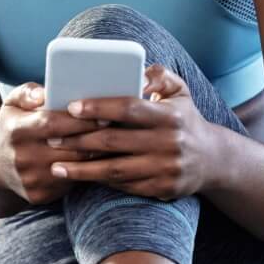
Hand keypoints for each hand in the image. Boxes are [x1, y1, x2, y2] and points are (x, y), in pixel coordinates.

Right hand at [0, 82, 107, 205]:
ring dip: (96, 157)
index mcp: (16, 131)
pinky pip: (70, 184)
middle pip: (68, 148)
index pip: (53, 124)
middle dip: (95, 138)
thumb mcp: (12, 104)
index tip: (104, 115)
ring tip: (114, 145)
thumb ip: (28, 93)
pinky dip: (86, 173)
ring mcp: (30, 179)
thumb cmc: (13, 127)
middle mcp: (21, 157)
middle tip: (118, 130)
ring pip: (74, 167)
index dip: (80, 120)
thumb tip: (44, 94)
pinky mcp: (38, 195)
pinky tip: (100, 163)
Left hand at [40, 65, 219, 200]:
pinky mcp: (162, 189)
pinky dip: (100, 182)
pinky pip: (124, 186)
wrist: (213, 160)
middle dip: (78, 140)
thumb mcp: (180, 91)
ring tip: (55, 166)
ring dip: (82, 169)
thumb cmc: (185, 118)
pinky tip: (80, 177)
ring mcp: (165, 169)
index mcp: (170, 115)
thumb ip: (158, 75)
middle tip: (51, 138)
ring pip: (115, 170)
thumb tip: (136, 74)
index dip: (98, 107)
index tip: (71, 107)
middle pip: (114, 141)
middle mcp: (168, 143)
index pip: (128, 108)